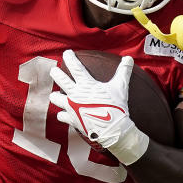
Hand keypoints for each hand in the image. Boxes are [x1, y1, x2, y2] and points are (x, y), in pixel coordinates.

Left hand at [49, 50, 148, 164]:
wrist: (113, 130)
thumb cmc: (117, 107)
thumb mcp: (121, 87)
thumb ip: (123, 71)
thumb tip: (129, 58)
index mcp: (86, 85)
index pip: (75, 67)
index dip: (70, 58)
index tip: (66, 53)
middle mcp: (75, 94)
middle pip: (60, 80)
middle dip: (55, 73)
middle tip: (54, 70)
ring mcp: (71, 107)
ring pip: (55, 98)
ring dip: (56, 96)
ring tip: (57, 94)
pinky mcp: (71, 119)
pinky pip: (61, 116)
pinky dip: (62, 115)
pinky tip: (64, 114)